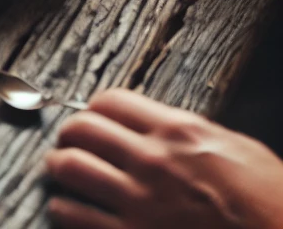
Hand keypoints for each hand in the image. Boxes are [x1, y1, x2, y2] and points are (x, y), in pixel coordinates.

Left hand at [46, 88, 282, 228]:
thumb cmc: (273, 205)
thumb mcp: (238, 152)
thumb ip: (191, 136)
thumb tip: (159, 128)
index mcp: (178, 132)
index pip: (111, 101)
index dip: (94, 108)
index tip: (92, 118)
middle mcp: (153, 161)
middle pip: (81, 129)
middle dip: (68, 134)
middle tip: (68, 143)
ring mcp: (140, 203)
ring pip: (70, 168)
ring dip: (58, 168)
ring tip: (59, 172)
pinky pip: (75, 217)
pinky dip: (63, 210)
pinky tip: (67, 210)